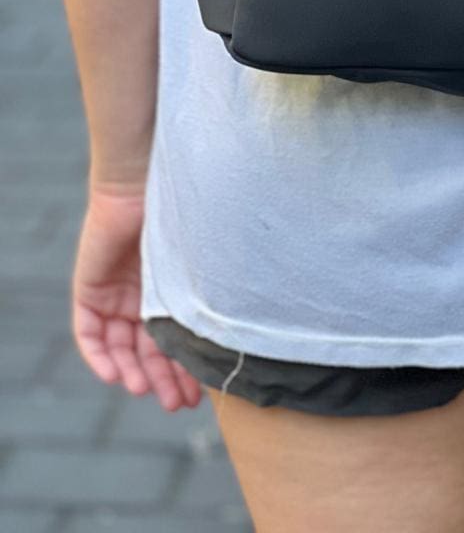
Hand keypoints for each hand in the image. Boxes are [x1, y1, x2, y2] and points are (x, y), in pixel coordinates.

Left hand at [72, 181, 202, 410]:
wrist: (145, 177)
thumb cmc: (187, 209)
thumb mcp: (203, 260)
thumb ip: (215, 290)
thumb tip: (256, 327)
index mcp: (172, 286)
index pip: (176, 337)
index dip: (187, 367)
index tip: (204, 392)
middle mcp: (143, 293)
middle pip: (149, 348)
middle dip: (165, 378)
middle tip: (181, 403)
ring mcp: (115, 291)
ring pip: (121, 346)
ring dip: (135, 373)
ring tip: (153, 394)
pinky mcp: (90, 288)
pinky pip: (89, 333)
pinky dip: (100, 357)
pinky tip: (118, 377)